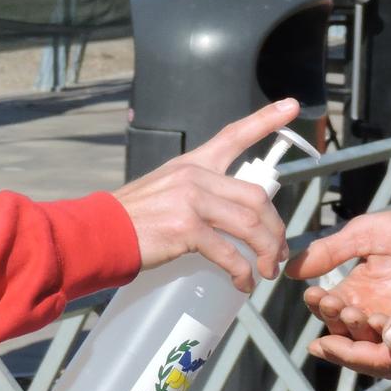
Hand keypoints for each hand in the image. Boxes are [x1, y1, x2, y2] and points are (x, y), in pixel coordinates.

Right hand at [112, 98, 298, 289]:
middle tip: (277, 252)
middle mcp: (195, 176)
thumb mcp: (165, 188)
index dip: (265, 120)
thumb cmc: (132, 219)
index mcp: (193, 164)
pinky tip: (243, 283)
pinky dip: (243, 272)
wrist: (98, 233)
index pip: (233, 135)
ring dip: (266, 252)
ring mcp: (191, 201)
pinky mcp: (186, 229)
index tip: (292, 107)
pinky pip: (229, 254)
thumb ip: (198, 191)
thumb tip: (230, 214)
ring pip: (251, 225)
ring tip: (266, 271)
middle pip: (257, 197)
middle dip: (276, 229)